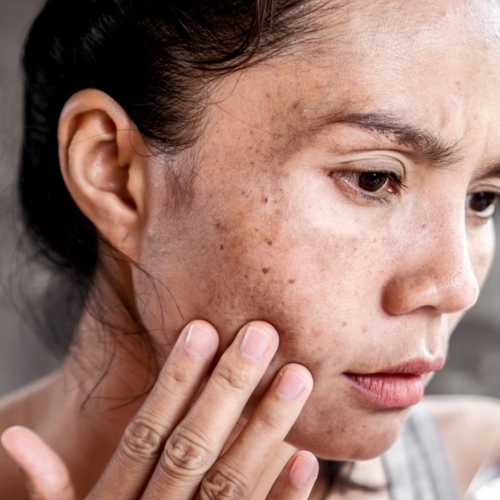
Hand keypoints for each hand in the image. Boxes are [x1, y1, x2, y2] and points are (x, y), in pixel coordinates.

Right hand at [1, 320, 316, 498]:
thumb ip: (52, 488)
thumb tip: (11, 436)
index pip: (147, 432)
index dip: (174, 381)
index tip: (201, 329)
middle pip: (193, 446)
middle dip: (228, 388)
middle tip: (262, 333)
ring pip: (231, 483)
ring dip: (265, 431)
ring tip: (297, 376)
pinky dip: (283, 499)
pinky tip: (308, 459)